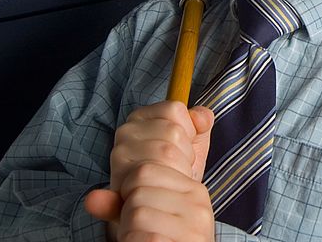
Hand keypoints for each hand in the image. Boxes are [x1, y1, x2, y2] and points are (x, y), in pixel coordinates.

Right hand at [84, 101, 214, 238]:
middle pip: (173, 132)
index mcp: (140, 118)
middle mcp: (125, 134)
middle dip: (185, 153)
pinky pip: (150, 178)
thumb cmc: (175, 173)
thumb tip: (202, 117)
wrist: (160, 212)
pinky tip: (162, 195)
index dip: (188, 130)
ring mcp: (119, 159)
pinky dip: (162, 187)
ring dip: (179, 171)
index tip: (182, 147)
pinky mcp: (119, 186)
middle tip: (177, 170)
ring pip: (167, 152)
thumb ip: (200, 123)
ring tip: (170, 180)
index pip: (174, 109)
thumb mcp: (193, 143)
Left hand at [104, 161, 214, 241]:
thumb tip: (91, 199)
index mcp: (192, 189)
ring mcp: (196, 225)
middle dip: (128, 213)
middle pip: (138, 190)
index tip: (140, 212)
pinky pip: (148, 236)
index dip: (128, 192)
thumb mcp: (141, 219)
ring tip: (144, 240)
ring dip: (130, 232)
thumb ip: (118, 205)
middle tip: (142, 231)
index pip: (145, 170)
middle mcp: (198, 203)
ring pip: (138, 213)